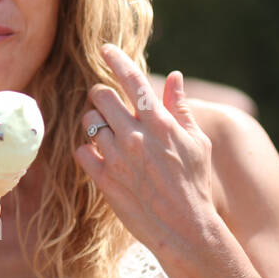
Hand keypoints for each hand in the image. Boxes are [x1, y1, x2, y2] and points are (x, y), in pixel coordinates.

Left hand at [74, 44, 217, 259]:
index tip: (105, 48)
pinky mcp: (102, 178)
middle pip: (101, 95)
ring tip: (108, 134)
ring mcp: (116, 157)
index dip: (116, 59)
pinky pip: (81, 150)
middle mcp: (135, 136)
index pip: (133, 80)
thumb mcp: (196, 142)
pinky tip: (101, 157)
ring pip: (89, 121)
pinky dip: (88, 150)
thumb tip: (174, 76)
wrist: (184, 228)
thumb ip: (179, 108)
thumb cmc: (195, 184)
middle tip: (107, 103)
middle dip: (102, 95)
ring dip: (95, 123)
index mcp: (160, 123)